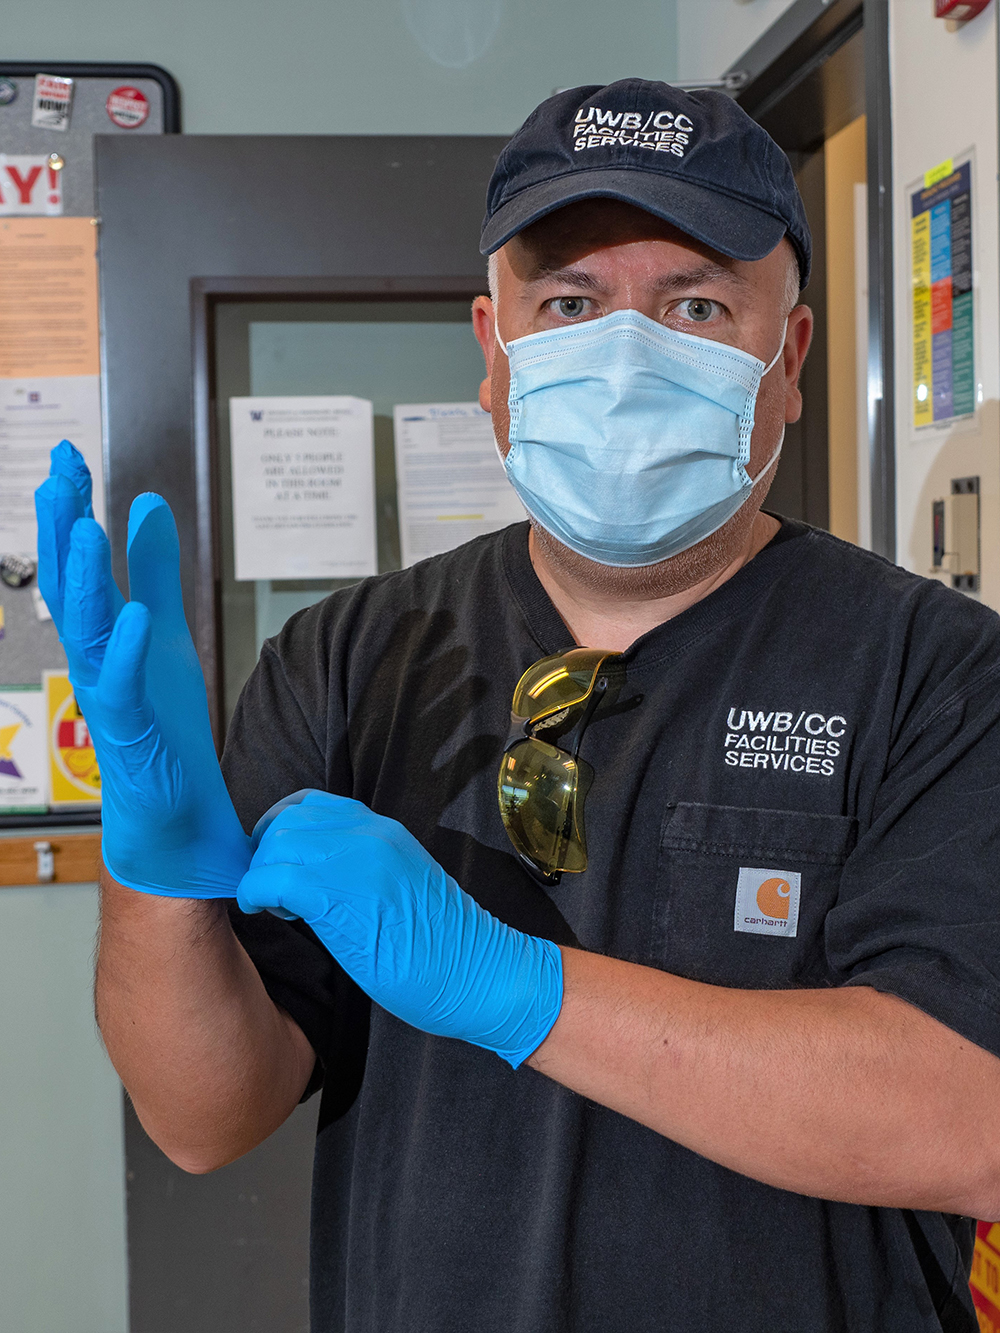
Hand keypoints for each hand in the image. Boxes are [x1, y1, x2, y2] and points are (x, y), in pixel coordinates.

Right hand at [34, 443, 249, 896]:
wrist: (175, 814)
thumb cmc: (163, 723)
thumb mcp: (166, 632)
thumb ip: (157, 570)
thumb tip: (147, 504)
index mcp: (102, 634)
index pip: (79, 564)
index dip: (72, 513)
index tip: (68, 457)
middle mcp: (95, 661)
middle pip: (69, 589)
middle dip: (63, 534)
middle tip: (57, 477)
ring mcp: (110, 698)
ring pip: (86, 634)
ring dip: (87, 583)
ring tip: (91, 531)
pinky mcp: (135, 734)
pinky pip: (123, 690)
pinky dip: (125, 654)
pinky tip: (133, 617)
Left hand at [237, 790, 563, 1066]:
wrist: (479, 971)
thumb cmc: (443, 945)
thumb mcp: (402, 884)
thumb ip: (362, 865)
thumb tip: (314, 873)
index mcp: (383, 830)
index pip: (311, 804)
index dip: (281, 830)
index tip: (278, 862)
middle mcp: (368, 834)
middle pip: (287, 819)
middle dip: (265, 853)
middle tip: (270, 889)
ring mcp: (354, 861)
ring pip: (276, 843)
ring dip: (261, 873)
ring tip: (273, 905)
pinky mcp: (339, 897)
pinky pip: (271, 879)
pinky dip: (255, 894)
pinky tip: (265, 913)